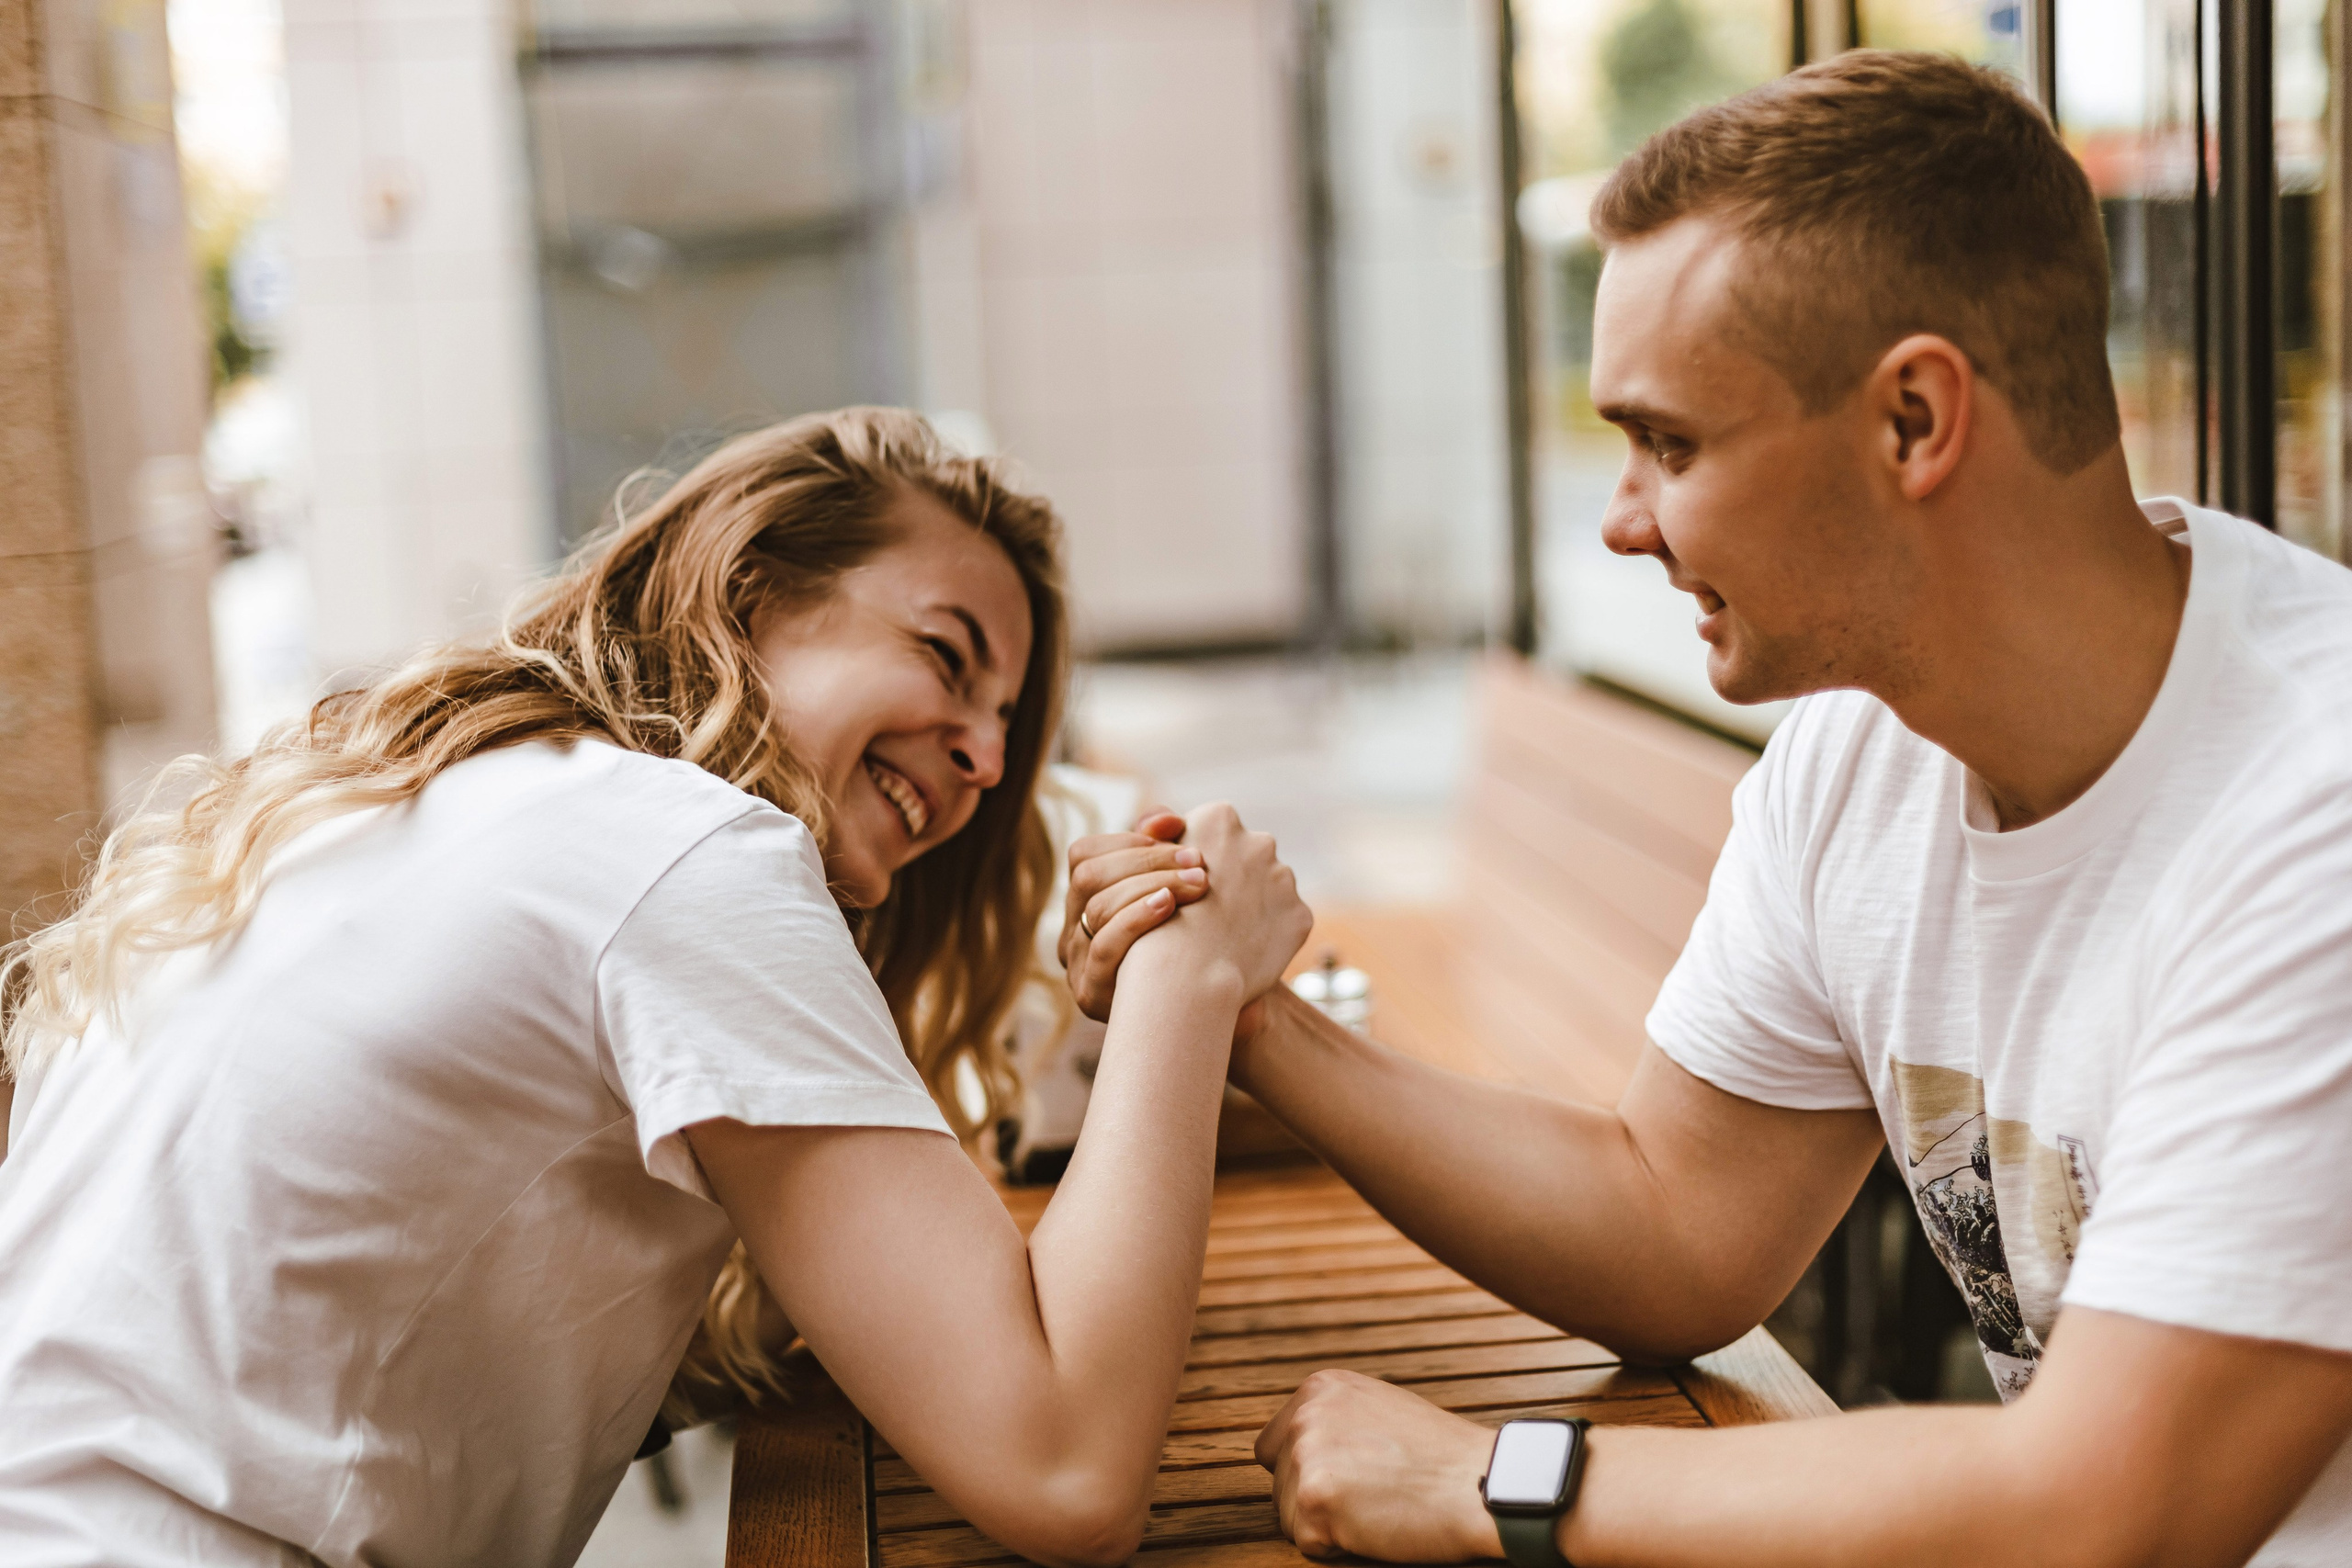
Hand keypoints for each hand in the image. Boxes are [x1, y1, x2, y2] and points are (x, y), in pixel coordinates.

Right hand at [1060, 809, 1205, 1019]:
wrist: (1210, 1014)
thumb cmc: (1196, 947)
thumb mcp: (1183, 897)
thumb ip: (1169, 854)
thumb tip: (1166, 819)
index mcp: (1085, 903)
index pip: (1084, 854)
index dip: (1128, 840)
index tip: (1178, 835)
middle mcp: (1072, 932)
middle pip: (1087, 876)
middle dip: (1146, 860)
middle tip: (1197, 860)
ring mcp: (1078, 965)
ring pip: (1095, 907)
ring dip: (1150, 886)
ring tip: (1197, 882)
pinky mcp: (1092, 995)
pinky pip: (1104, 947)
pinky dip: (1136, 919)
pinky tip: (1171, 908)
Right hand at [1130, 803, 1310, 1003]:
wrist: (1185, 976)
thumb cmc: (1156, 921)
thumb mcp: (1152, 864)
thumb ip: (1168, 837)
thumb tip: (1179, 824)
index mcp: (1219, 819)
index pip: (1216, 829)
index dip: (1199, 860)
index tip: (1187, 884)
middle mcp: (1258, 840)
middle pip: (1248, 854)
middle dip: (1235, 876)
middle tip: (1208, 912)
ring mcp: (1284, 879)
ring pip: (1270, 887)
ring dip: (1254, 904)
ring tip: (1225, 934)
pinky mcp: (1300, 915)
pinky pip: (1285, 921)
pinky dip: (1270, 934)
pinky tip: (1245, 950)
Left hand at [1256, 1369, 1504, 1561]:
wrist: (1482, 1482)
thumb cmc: (1443, 1457)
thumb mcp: (1379, 1409)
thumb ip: (1336, 1419)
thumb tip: (1299, 1444)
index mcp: (1320, 1388)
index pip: (1275, 1445)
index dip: (1308, 1473)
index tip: (1347, 1480)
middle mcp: (1306, 1414)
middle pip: (1279, 1483)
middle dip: (1314, 1500)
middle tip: (1370, 1498)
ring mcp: (1307, 1454)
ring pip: (1288, 1516)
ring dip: (1326, 1525)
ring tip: (1378, 1509)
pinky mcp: (1314, 1498)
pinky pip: (1308, 1543)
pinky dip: (1339, 1549)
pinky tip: (1376, 1528)